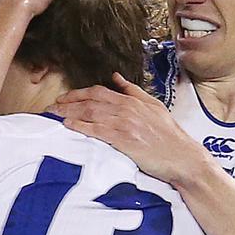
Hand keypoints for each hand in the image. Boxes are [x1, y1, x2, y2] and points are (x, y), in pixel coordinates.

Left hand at [51, 72, 213, 184]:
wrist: (182, 157)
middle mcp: (126, 109)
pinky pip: (97, 131)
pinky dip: (81, 126)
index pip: (99, 92)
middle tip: (51, 106)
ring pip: (91, 114)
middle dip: (68, 102)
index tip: (64, 97)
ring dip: (69, 113)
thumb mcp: (153, 106)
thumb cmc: (169, 135)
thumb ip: (133, 91)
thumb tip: (116, 77)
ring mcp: (125, 124)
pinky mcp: (124, 140)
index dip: (78, 93)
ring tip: (54, 115)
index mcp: (132, 101)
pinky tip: (68, 126)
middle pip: (90, 101)